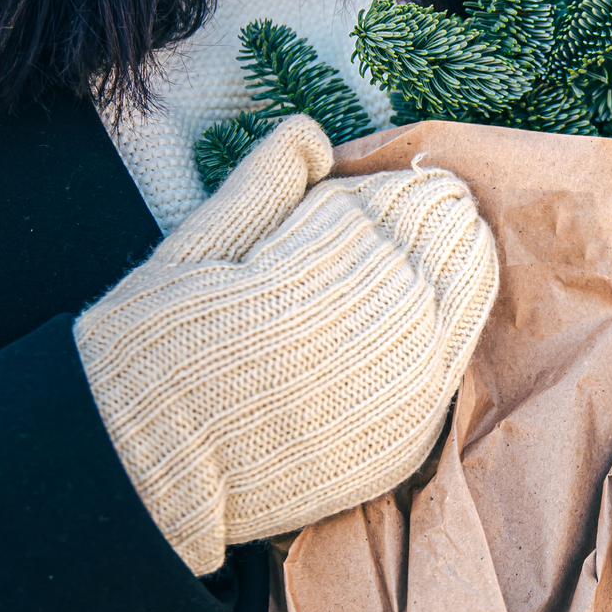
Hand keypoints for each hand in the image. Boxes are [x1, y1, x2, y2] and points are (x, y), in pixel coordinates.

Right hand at [75, 116, 499, 573]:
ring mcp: (386, 398)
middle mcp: (355, 340)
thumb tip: (312, 132)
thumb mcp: (189, 255)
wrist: (150, 479)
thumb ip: (259, 189)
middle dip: (435, 219)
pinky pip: (450, 369)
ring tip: (461, 233)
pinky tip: (449, 302)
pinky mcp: (400, 444)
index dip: (395, 190)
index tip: (410, 173)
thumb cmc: (151, 359)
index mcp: (299, 282)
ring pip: (453, 307)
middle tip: (445, 194)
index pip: (376, 215)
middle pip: (424, 255)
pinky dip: (458, 326)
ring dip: (461, 265)